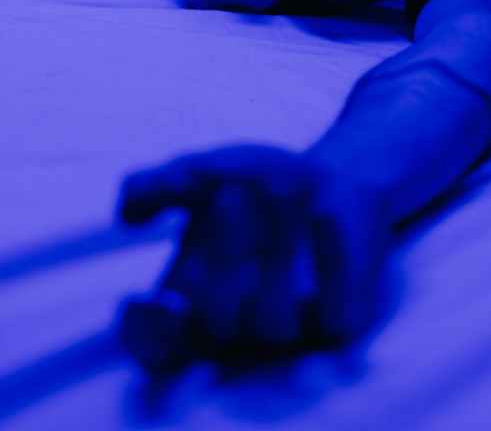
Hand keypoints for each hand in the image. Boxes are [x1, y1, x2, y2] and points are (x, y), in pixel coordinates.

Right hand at [114, 144, 392, 371]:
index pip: (153, 344)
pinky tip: (324, 210)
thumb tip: (126, 213)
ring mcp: (291, 332)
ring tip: (281, 187)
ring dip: (274, 252)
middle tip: (231, 195)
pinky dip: (328, 258)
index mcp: (191, 304)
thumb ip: (159, 185)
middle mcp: (237, 329)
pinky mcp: (339, 322)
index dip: (149, 330)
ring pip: (272, 324)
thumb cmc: (259, 182)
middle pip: (215, 327)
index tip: (155, 295)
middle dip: (221, 260)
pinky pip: (332, 312)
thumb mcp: (207, 170)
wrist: (335, 178)